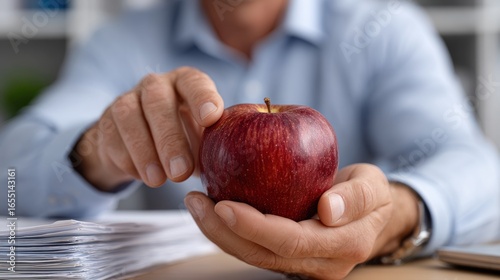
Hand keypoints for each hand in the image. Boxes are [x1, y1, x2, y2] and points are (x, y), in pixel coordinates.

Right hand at [73, 67, 223, 190]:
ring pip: (129, 116)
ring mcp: (128, 100)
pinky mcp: (106, 121)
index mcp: (185, 83)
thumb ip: (217, 142)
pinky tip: (143, 176)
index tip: (211, 118)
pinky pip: (111, 136)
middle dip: (169, 138)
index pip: (194, 82)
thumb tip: (237, 166)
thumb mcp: (203, 137)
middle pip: (158, 102)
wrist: (139, 142)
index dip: (202, 97)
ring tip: (158, 181)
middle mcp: (156, 85)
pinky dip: (127, 159)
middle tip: (180, 172)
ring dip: (144, 151)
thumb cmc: (184, 137)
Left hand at [185, 164, 418, 278]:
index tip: (223, 204)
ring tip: (195, 205)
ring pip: (254, 256)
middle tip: (195, 202)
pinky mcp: (288, 258)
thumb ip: (359, 196)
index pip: (291, 241)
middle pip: (263, 255)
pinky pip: (255, 248)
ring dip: (220, 234)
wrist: (370, 214)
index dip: (254, 226)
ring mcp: (303, 266)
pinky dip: (230, 231)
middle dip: (223, 232)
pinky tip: (211, 209)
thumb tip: (328, 209)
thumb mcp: (375, 186)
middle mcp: (320, 264)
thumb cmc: (371, 194)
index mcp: (343, 245)